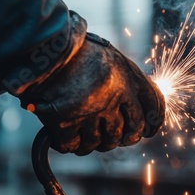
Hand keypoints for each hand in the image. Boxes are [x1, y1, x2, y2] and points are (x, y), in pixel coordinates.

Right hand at [19, 21, 164, 154]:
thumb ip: (128, 80)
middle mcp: (114, 97)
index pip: (154, 108)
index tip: (148, 131)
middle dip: (124, 137)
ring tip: (85, 130)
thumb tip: (141, 106)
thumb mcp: (112, 58)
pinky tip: (65, 133)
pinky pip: (74, 146)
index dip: (153, 123)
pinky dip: (70, 143)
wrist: (41, 47)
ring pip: (103, 143)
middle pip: (131, 132)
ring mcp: (90, 111)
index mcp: (128, 78)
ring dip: (95, 141)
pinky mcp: (65, 123)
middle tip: (114, 135)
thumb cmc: (77, 52)